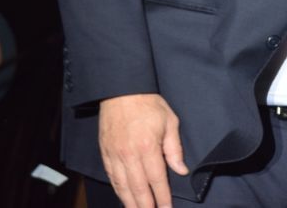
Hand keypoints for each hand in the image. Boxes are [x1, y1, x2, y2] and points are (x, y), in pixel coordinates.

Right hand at [98, 93, 188, 207]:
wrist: (121, 90)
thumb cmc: (149, 104)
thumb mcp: (170, 121)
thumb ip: (174, 149)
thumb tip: (181, 170)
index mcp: (148, 146)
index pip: (157, 179)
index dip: (162, 197)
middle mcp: (129, 154)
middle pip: (138, 188)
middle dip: (145, 206)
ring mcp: (115, 155)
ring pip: (122, 186)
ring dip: (130, 202)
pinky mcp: (105, 153)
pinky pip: (112, 177)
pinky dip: (118, 191)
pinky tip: (124, 198)